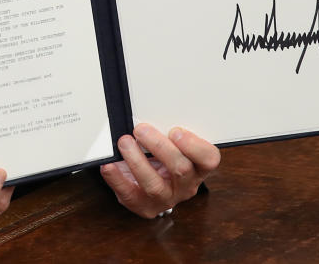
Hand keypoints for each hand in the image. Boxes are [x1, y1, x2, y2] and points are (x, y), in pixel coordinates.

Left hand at [100, 124, 219, 218]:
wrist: (145, 183)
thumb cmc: (159, 157)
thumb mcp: (170, 142)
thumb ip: (166, 130)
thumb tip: (146, 112)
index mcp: (198, 166)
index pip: (209, 158)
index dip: (194, 146)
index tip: (176, 131)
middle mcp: (185, 185)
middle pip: (181, 169)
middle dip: (160, 147)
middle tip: (141, 130)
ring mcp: (165, 198)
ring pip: (154, 185)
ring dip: (137, 161)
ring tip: (124, 143)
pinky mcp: (143, 206)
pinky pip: (129, 194)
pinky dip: (117, 178)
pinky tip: (110, 164)